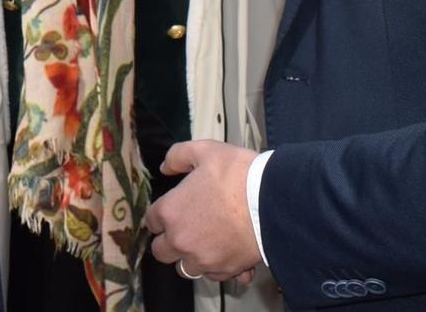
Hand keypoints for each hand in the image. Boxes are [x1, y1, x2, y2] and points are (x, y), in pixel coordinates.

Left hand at [145, 140, 261, 283]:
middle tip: (185, 230)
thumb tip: (165, 167)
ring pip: (186, 269)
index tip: (171, 211)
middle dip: (169, 242)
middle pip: (161, 252)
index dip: (160, 215)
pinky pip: (216, 275)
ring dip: (191, 258)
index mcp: (170, 212)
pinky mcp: (227, 270)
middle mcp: (181, 241)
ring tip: (206, 244)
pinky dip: (219, 267)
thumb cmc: (238, 174)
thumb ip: (178, 156)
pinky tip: (229, 253)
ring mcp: (204, 259)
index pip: (151, 221)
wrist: (274, 201)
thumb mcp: (205, 151)